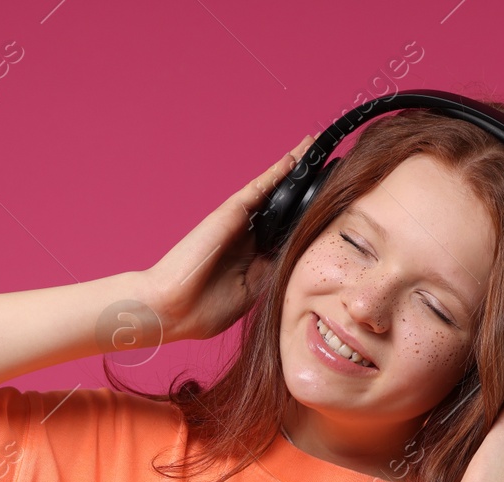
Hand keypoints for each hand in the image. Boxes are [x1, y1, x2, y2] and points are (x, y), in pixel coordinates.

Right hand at [141, 133, 316, 343]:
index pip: (287, 235)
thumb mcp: (251, 294)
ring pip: (274, 191)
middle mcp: (248, 237)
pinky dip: (278, 171)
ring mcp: (240, 223)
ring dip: (294, 171)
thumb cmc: (204, 310)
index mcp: (254, 260)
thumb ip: (272, 273)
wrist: (172, 307)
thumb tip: (299, 255)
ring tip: (314, 149)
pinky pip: (259, 187)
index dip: (307, 221)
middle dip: (304, 190)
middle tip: (331, 169)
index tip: (332, 209)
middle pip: (283, 208)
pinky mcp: (231, 213)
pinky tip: (296, 156)